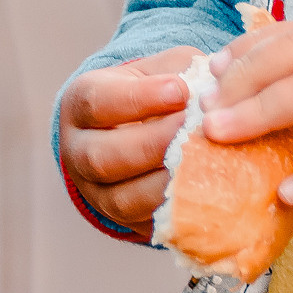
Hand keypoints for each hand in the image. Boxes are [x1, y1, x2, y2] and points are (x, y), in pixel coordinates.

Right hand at [59, 46, 198, 238]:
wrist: (139, 130)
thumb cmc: (153, 91)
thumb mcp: (160, 69)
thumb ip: (181, 71)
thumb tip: (215, 86)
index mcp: (81, 103)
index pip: (98, 103)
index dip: (140, 99)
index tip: (181, 91)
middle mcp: (78, 151)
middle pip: (102, 157)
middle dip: (153, 145)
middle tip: (194, 130)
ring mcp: (96, 192)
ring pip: (123, 199)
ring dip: (167, 183)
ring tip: (204, 161)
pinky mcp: (123, 221)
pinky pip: (147, 224)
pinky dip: (177, 210)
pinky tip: (206, 191)